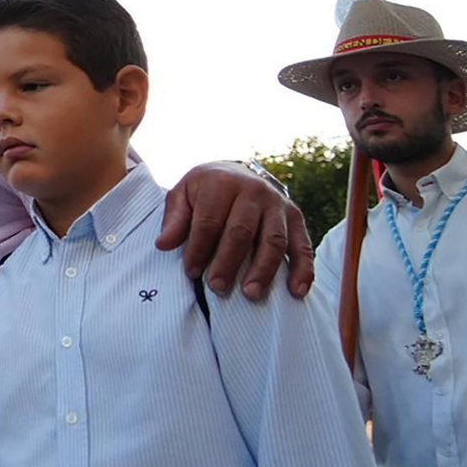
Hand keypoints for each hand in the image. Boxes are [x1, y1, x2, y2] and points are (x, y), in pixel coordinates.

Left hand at [157, 161, 314, 299]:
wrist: (237, 172)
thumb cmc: (205, 190)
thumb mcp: (183, 194)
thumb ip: (174, 219)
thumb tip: (163, 245)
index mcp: (222, 182)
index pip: (209, 221)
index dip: (199, 248)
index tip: (191, 272)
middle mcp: (254, 191)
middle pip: (241, 231)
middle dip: (228, 262)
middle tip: (217, 288)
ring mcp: (278, 204)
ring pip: (273, 240)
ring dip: (263, 270)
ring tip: (250, 294)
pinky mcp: (296, 217)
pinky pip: (303, 246)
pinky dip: (303, 270)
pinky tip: (297, 291)